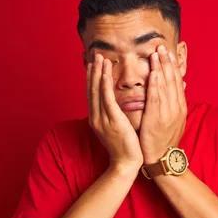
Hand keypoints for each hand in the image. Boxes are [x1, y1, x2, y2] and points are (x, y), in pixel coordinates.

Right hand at [87, 54, 142, 170]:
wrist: (126, 163)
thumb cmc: (124, 146)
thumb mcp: (115, 127)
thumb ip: (113, 115)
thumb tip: (114, 104)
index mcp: (97, 118)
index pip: (92, 93)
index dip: (92, 77)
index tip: (94, 63)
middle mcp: (96, 117)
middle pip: (92, 89)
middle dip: (93, 71)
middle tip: (95, 54)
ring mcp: (102, 119)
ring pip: (97, 91)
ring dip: (98, 73)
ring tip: (100, 58)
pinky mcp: (112, 121)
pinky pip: (107, 99)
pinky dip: (104, 85)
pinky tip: (104, 73)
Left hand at [139, 44, 186, 163]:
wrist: (162, 158)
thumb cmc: (165, 139)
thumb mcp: (174, 119)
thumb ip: (176, 102)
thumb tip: (180, 85)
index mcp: (180, 107)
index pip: (177, 82)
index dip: (173, 66)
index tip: (169, 52)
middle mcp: (176, 108)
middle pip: (172, 80)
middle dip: (167, 62)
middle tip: (161, 46)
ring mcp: (167, 113)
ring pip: (165, 86)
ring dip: (160, 68)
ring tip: (156, 53)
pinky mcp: (157, 118)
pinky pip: (156, 98)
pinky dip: (155, 84)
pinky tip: (153, 72)